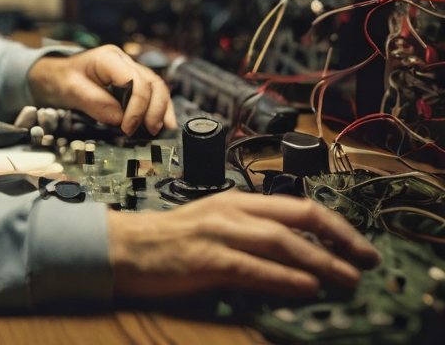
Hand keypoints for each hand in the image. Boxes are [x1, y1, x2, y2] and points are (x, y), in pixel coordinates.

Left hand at [27, 45, 175, 135]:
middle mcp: (124, 62)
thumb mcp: (71, 90)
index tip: (128, 128)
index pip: (135, 80)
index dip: (137, 106)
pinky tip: (164, 124)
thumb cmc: (61, 79)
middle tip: (148, 132)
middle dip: (153, 109)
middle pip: (152, 83)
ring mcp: (131, 71)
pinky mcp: (133, 84)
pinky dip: (159, 109)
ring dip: (161, 110)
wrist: (55, 76)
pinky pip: (152, 94)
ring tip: (161, 130)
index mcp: (109, 58)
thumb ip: (95, 103)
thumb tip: (120, 120)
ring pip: (157, 88)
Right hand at [108, 191, 381, 297]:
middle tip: (366, 259)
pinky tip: (306, 287)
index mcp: (234, 200)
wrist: (122, 247)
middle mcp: (230, 210)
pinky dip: (284, 277)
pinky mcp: (206, 258)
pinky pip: (254, 267)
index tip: (358, 243)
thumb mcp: (212, 225)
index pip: (297, 204)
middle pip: (298, 216)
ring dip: (321, 260)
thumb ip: (248, 233)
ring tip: (347, 277)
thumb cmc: (166, 242)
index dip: (334, 223)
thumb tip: (294, 256)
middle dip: (339, 238)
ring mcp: (218, 233)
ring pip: (282, 241)